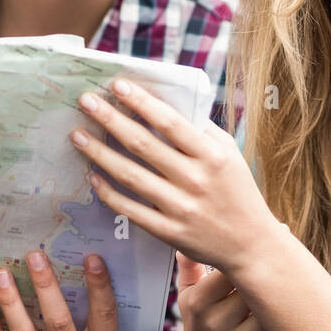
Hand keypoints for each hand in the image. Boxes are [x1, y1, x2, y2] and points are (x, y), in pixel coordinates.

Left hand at [70, 78, 279, 276]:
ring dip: (99, 153)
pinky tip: (93, 176)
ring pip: (130, 176)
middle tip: (86, 101)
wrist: (252, 245)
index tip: (117, 85)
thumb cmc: (238, 191)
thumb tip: (163, 105)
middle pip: (143, 145)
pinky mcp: (169, 232)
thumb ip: (200, 131)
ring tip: (77, 136)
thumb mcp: (229, 154)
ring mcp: (181, 208)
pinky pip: (131, 209)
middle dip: (110, 119)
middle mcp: (195, 179)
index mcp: (212, 155)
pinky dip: (109, 192)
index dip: (142, 102)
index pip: (170, 122)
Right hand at [176, 252, 275, 330]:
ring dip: (277, 304)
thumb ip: (189, 265)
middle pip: (255, 290)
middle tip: (282, 265)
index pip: (233, 270)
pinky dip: (281, 329)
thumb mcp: (188, 297)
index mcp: (198, 301)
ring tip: (280, 294)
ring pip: (269, 312)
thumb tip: (187, 238)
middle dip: (268, 279)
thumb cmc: (201, 326)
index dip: (250, 259)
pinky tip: (277, 322)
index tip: (261, 249)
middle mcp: (214, 323)